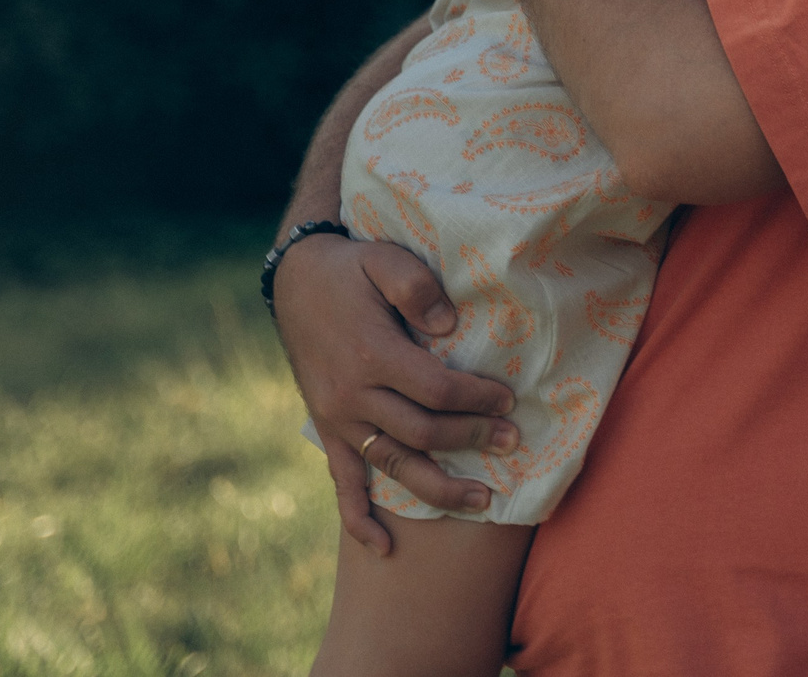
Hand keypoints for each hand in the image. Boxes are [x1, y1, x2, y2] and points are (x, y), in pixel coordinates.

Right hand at [270, 232, 518, 553]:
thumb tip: (448, 328)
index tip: (508, 400)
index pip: (437, 390)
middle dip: (472, 440)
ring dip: (438, 489)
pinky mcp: (328, 429)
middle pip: (422, 432)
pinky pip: (342, 482)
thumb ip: (417, 287)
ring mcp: (338, 419)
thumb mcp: (384, 259)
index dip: (477, 398)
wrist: (295, 282)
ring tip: (483, 501)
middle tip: (512, 443)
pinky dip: (359, 519)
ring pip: (393, 465)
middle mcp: (353, 395)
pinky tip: (384, 548)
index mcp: (372, 354)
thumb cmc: (351, 269)